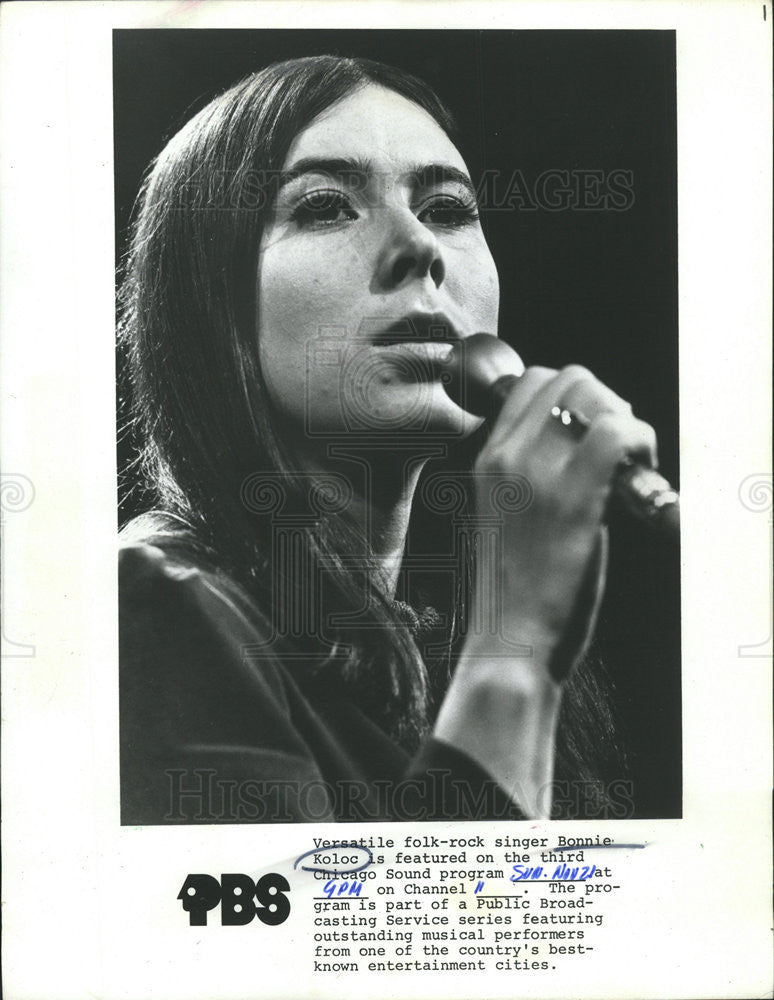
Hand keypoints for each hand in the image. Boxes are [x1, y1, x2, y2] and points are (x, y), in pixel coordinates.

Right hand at [467, 363, 656, 679]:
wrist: (509, 644)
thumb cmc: (518, 591)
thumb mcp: (509, 517)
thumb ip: (535, 474)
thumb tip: (590, 441)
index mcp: (488, 460)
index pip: (532, 381)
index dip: (577, 396)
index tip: (596, 433)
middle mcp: (506, 457)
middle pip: (568, 377)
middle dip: (607, 402)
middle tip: (621, 450)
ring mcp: (535, 474)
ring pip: (593, 394)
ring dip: (627, 421)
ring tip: (631, 467)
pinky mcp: (572, 500)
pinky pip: (616, 433)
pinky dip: (640, 444)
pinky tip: (639, 479)